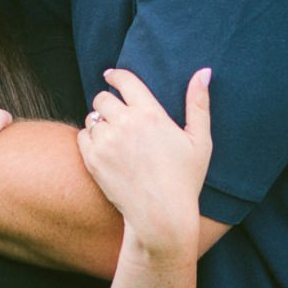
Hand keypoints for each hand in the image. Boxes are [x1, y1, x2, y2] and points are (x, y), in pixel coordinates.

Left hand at [76, 67, 211, 263]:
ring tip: (114, 137)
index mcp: (150, 114)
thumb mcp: (200, 141)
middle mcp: (125, 124)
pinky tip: (106, 150)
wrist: (161, 215)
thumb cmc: (185, 179)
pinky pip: (83, 136)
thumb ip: (199, 104)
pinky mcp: (93, 160)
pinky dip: (91, 140)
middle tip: (116, 114)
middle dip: (108, 103)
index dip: (115, 75)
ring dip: (100, 123)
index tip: (111, 76)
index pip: (124, 80)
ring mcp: (106, 142)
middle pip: (103, 98)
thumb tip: (203, 71)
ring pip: (92, 118)